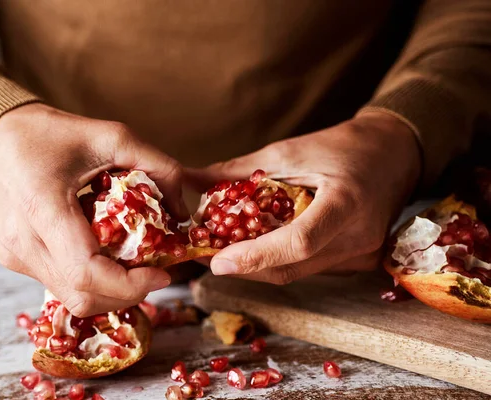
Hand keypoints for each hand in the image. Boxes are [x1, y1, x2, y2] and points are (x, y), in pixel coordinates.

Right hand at [0, 104, 186, 315]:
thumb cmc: (52, 134)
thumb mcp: (112, 136)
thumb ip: (158, 167)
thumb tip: (183, 212)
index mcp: (42, 208)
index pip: (87, 272)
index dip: (130, 284)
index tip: (162, 273)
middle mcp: (23, 242)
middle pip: (82, 296)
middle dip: (128, 293)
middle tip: (155, 271)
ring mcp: (16, 256)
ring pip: (73, 299)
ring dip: (112, 292)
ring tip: (136, 267)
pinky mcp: (16, 261)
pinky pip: (62, 287)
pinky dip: (93, 283)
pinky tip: (109, 260)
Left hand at [187, 112, 420, 283]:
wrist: (394, 154)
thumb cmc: (343, 146)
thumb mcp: (290, 150)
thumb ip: (240, 171)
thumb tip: (193, 181)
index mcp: (347, 202)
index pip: (299, 243)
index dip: (255, 256)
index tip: (217, 262)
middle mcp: (359, 238)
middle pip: (291, 267)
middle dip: (244, 266)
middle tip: (207, 256)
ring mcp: (361, 255)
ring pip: (297, 273)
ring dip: (258, 265)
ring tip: (224, 250)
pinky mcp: (357, 262)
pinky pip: (309, 268)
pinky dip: (279, 260)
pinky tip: (257, 248)